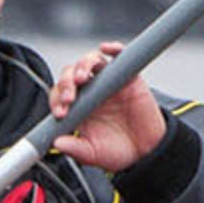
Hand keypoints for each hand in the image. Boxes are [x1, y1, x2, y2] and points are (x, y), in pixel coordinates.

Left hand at [48, 42, 164, 172]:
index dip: (56, 100)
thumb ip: (74, 149)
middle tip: (69, 98)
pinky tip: (106, 49)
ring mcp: (108, 82)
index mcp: (78, 108)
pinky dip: (113, 48)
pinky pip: (119, 55)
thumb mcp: (92, 154)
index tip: (60, 113)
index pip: (59, 94)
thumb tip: (56, 142)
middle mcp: (91, 92)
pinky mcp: (128, 76)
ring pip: (90, 61)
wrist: (147, 151)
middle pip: (70, 74)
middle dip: (65, 83)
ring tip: (81, 78)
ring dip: (82, 66)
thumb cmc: (119, 151)